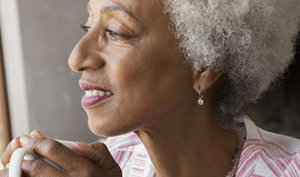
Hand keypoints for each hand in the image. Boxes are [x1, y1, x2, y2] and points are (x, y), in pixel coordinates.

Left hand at [0, 131, 121, 176]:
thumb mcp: (109, 163)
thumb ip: (94, 150)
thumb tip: (74, 144)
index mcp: (87, 169)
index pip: (55, 150)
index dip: (38, 142)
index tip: (28, 137)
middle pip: (39, 168)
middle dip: (26, 159)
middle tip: (21, 153)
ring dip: (25, 172)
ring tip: (24, 166)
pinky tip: (35, 175)